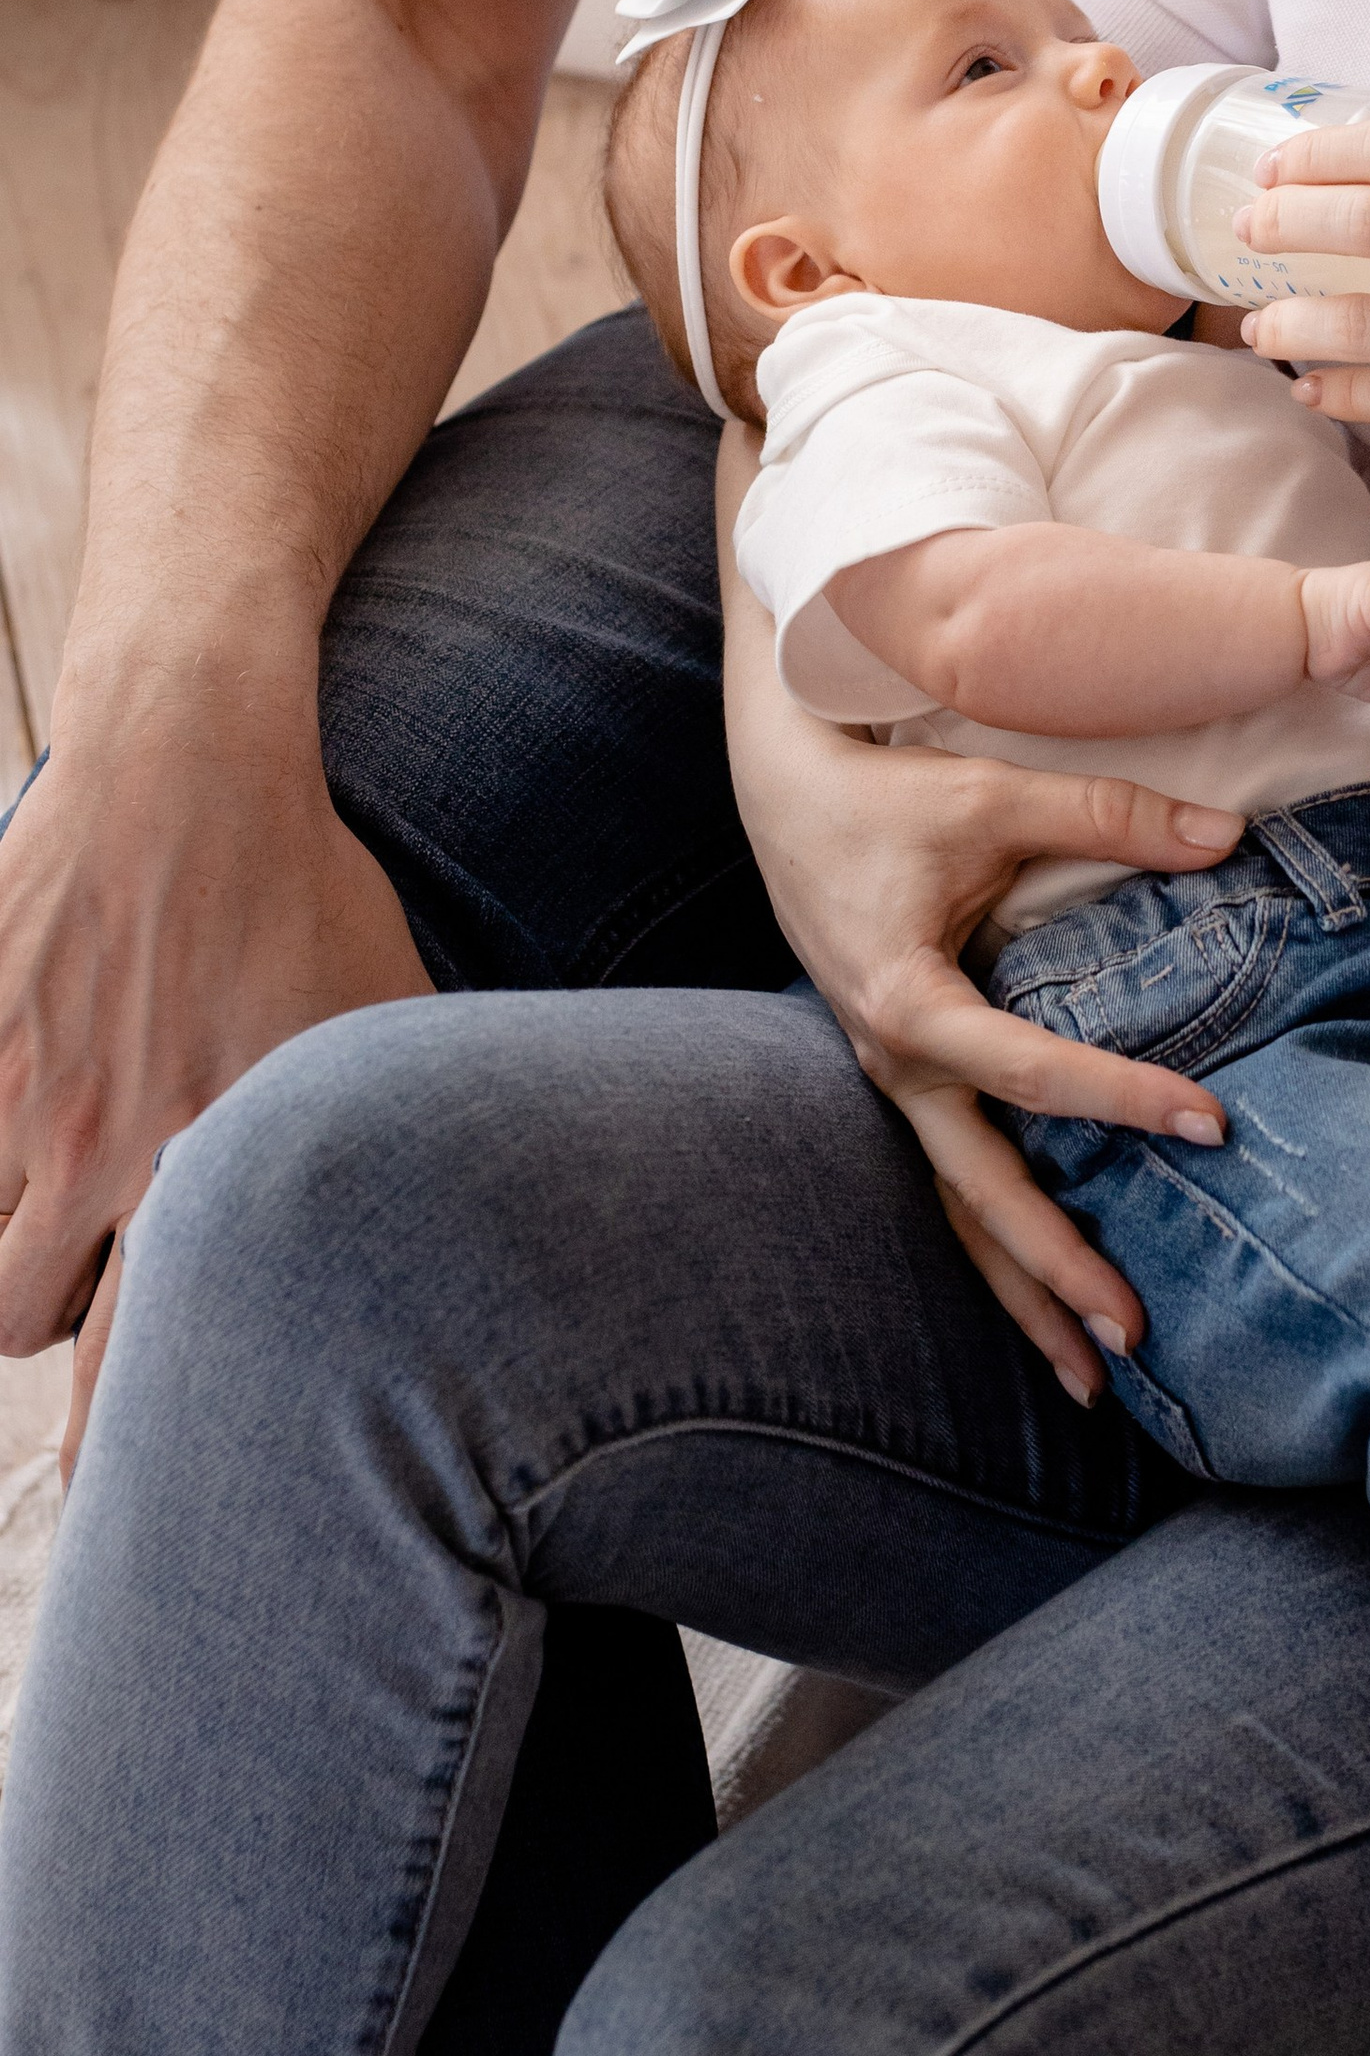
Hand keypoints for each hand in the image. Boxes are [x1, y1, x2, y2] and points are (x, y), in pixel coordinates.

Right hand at [0, 648, 432, 1398]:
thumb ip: (402, 1125)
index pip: (146, 1352)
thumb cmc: (297, 885)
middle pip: (25, 1321)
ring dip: (3, 1250)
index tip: (114, 1470)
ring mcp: (21, 1098)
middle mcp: (108, 1143)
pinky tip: (16, 1142)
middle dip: (52, 1324)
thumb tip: (458, 1207)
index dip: (123, 1430)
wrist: (187, 766)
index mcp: (218, 1151)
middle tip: (72, 1301)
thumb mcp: (381, 1011)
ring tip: (42, 1207)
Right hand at [722, 613, 1241, 1400]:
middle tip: (1137, 1333)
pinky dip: (998, 1244)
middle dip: (1057, 1270)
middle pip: (982, 1193)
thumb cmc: (881, 791)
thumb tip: (1229, 835)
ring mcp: (892, 1080)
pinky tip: (1044, 1302)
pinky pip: (950, 1178)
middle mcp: (894, 1063)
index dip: (1124, 1100)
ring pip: (959, 1211)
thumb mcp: (991, 798)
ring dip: (1023, 1294)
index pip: (1033, 1074)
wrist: (782, 787)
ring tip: (1096, 1381)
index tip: (1212, 1124)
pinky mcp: (901, 1074)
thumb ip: (1109, 816)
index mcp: (910, 1006)